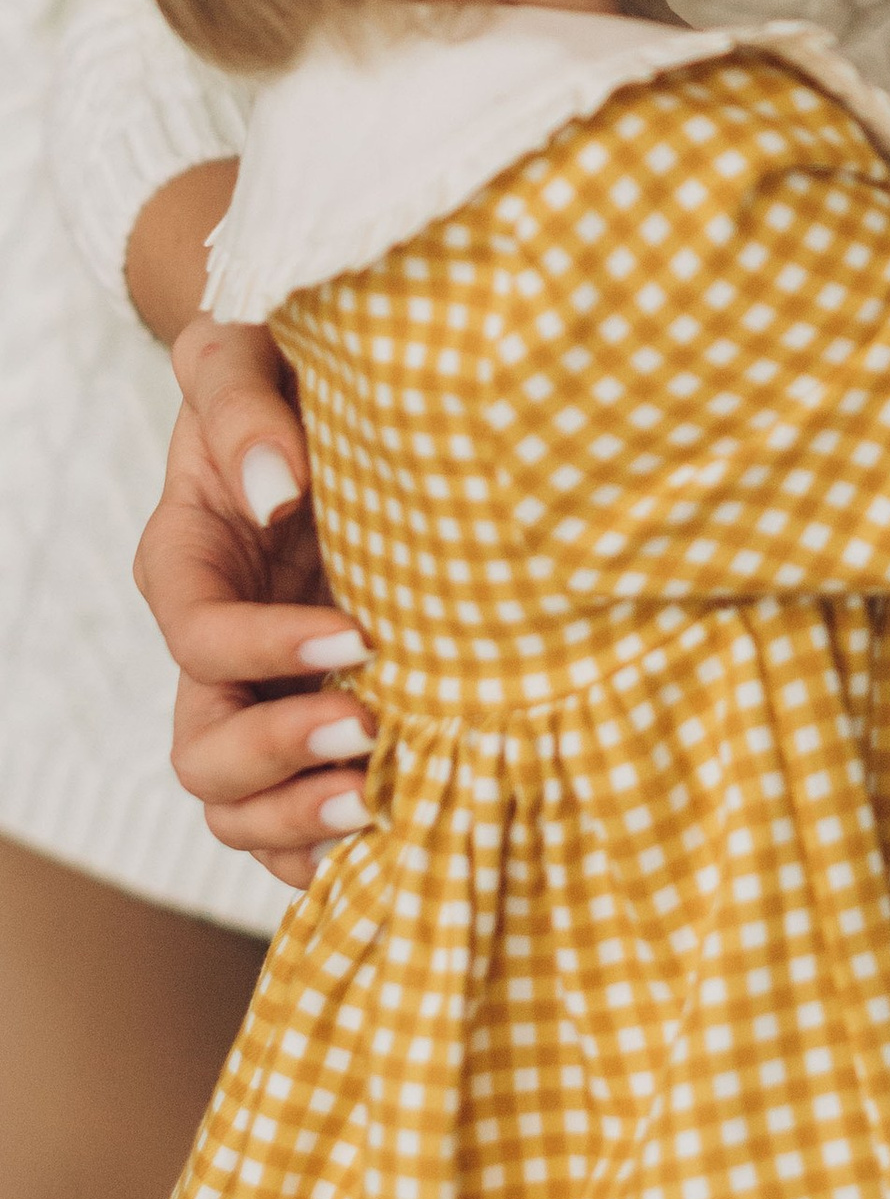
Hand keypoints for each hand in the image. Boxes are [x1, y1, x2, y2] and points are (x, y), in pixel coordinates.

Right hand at [137, 319, 371, 891]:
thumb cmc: (286, 362)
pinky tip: (392, 841)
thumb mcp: (247, 354)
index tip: (357, 637)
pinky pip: (293, 811)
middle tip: (370, 734)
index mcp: (188, 561)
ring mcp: (263, 688)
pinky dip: (325, 845)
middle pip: (203, 747)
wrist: (339, 385)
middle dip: (279, 756)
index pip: (201, 636)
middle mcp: (217, 641)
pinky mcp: (315, 706)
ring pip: (237, 801)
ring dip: (301, 819)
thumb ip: (243, 410)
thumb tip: (280, 493)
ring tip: (382, 804)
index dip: (266, 650)